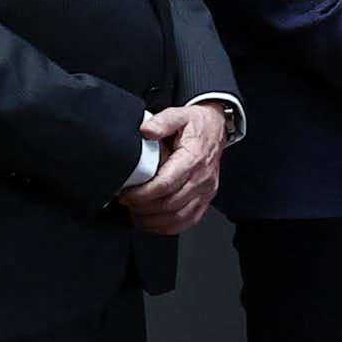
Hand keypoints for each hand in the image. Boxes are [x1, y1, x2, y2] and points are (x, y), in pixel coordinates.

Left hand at [117, 102, 227, 233]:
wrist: (216, 129)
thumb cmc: (196, 125)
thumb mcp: (179, 115)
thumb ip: (162, 121)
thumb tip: (146, 130)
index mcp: (194, 159)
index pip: (166, 185)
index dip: (142, 194)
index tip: (126, 194)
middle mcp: (202, 178)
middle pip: (169, 204)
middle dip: (143, 208)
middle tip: (127, 202)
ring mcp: (205, 191)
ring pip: (178, 217)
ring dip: (153, 220)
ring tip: (136, 213)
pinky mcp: (205, 199)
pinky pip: (188, 221)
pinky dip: (168, 227)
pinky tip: (153, 222)